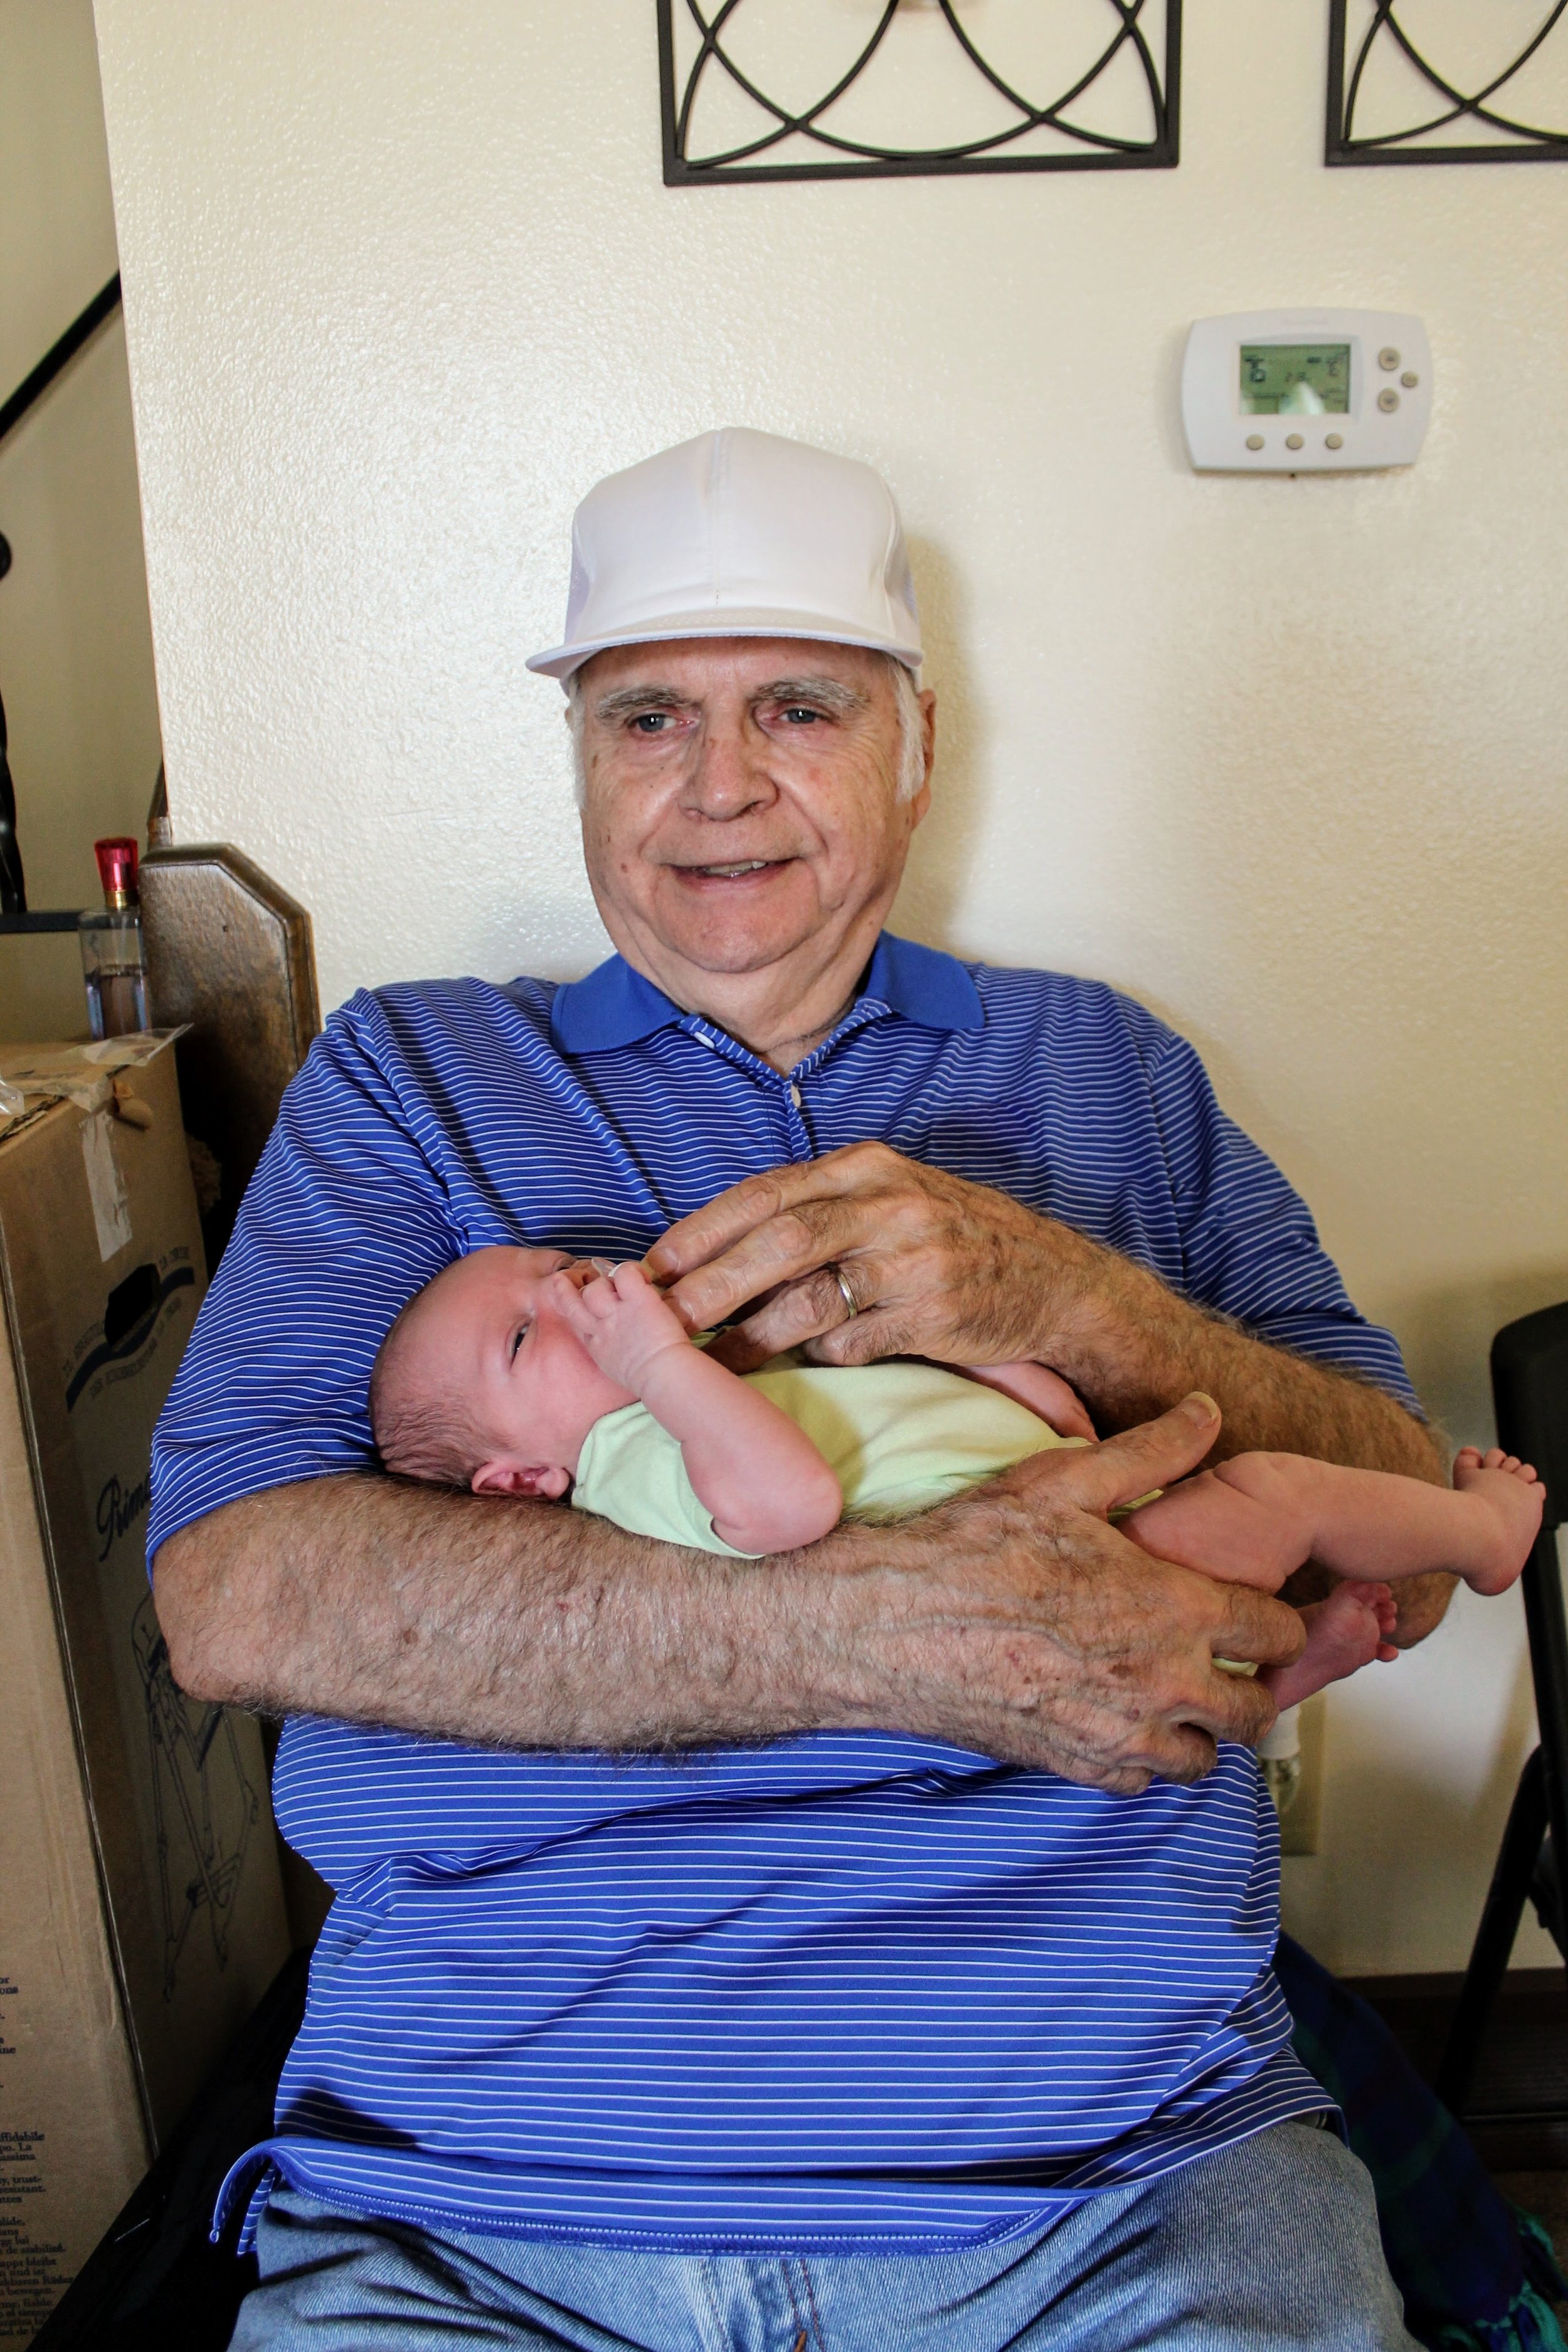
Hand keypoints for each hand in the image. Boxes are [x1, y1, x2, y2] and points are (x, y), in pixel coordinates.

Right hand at [553, 1262, 691, 1394]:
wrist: (663, 1377)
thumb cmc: (648, 1380)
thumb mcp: (616, 1368)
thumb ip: (610, 1349)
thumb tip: (616, 1339)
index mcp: (596, 1345)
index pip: (575, 1318)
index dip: (573, 1304)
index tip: (578, 1297)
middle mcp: (600, 1327)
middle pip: (575, 1300)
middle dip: (577, 1289)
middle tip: (588, 1282)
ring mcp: (616, 1312)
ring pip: (596, 1286)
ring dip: (608, 1282)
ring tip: (626, 1288)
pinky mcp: (637, 1299)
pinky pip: (624, 1273)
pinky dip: (631, 1270)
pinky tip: (642, 1278)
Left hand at [646, 1141, 1103, 1371]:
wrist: (1053, 1282)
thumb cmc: (952, 1241)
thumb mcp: (889, 1200)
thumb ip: (817, 1212)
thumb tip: (717, 1254)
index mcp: (867, 1167)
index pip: (764, 1194)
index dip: (699, 1232)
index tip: (651, 1267)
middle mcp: (890, 1204)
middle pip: (776, 1242)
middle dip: (706, 1285)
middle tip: (658, 1321)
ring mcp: (914, 1261)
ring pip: (807, 1301)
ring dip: (746, 1338)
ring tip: (705, 1364)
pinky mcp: (932, 1316)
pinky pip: (852, 1344)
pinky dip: (819, 1357)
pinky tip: (807, 1363)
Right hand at [842, 1393, 1303, 1789]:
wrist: (891, 1625)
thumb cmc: (976, 1548)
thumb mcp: (1066, 1478)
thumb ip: (1152, 1450)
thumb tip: (1207, 1411)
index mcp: (1175, 1610)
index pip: (1279, 1632)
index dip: (1276, 1614)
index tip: (1252, 1604)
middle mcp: (1162, 1683)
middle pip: (1257, 1710)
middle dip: (1253, 1684)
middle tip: (1225, 1658)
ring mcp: (1120, 1735)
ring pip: (1204, 1758)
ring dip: (1200, 1728)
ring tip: (1174, 1694)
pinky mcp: (1075, 1765)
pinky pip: (1141, 1783)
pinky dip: (1142, 1758)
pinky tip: (1119, 1719)